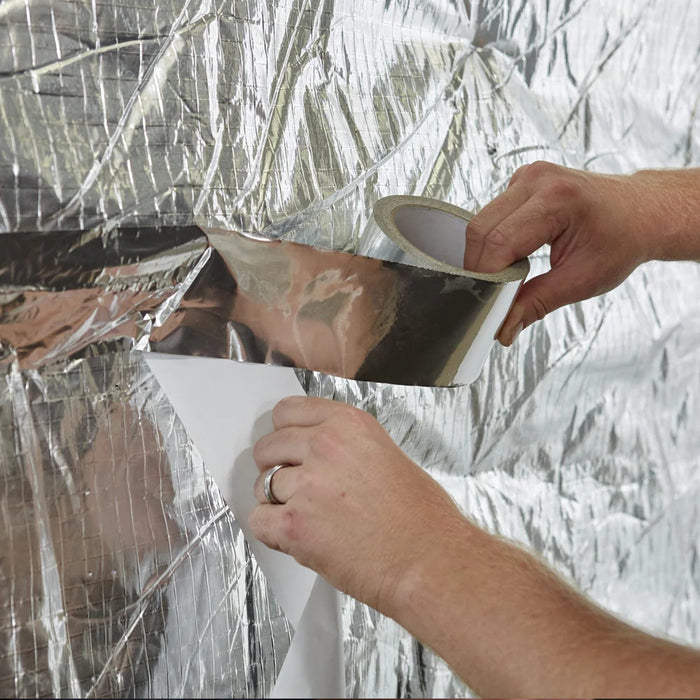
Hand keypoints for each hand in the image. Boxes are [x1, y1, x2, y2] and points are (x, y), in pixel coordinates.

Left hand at [249, 396, 467, 615]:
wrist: (430, 560)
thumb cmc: (422, 516)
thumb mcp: (386, 454)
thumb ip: (345, 447)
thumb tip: (310, 455)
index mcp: (348, 424)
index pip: (287, 411)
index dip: (285, 433)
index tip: (288, 448)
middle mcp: (324, 445)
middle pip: (268, 446)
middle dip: (276, 467)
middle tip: (297, 488)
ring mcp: (307, 484)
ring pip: (262, 486)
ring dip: (277, 502)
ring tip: (308, 519)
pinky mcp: (294, 524)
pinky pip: (259, 521)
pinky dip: (273, 532)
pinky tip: (299, 538)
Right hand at [465, 161, 699, 344]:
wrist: (642, 211)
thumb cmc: (622, 241)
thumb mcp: (582, 280)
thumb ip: (536, 303)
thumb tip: (503, 329)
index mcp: (557, 200)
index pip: (499, 243)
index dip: (488, 279)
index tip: (489, 307)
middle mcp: (537, 179)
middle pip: (481, 230)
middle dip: (480, 269)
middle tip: (490, 298)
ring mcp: (527, 175)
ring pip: (480, 222)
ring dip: (484, 256)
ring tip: (504, 279)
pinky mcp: (522, 181)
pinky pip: (491, 215)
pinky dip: (493, 242)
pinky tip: (510, 258)